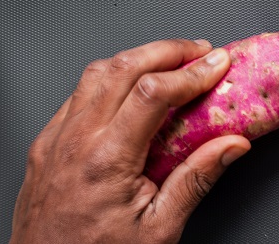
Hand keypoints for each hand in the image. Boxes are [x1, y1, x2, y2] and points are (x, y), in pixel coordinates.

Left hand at [10, 39, 250, 243]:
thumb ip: (197, 179)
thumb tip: (231, 145)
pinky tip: (130, 89)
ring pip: (97, 73)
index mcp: (106, 160)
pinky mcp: (46, 143)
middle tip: (198, 51)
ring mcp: (56, 139)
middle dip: (168, 51)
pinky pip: (78, 94)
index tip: (216, 65)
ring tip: (169, 62)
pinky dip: (111, 79)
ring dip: (138, 58)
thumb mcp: (159, 228)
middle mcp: (75, 141)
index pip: (153, 93)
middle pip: (123, 67)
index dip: (191, 72)